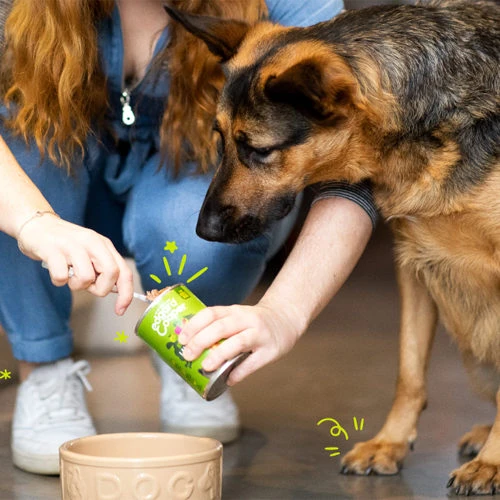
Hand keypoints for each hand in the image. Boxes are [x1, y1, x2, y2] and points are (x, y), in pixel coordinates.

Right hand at [17, 213, 133, 314]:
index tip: (120, 310)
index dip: (126, 294)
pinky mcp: (52, 249)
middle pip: (111, 273)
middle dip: (101, 289)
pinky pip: (61, 276)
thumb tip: (116, 290)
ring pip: (86, 277)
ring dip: (77, 285)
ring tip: (69, 275)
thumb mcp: (91, 252)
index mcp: (104, 245)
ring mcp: (72, 245)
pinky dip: (59, 281)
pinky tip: (56, 271)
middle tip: (88, 286)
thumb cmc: (66, 244)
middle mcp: (92, 242)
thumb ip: (104, 268)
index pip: (124, 271)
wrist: (38, 225)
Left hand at [178, 301, 301, 384]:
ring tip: (205, 367)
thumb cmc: (253, 322)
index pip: (211, 313)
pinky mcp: (271, 351)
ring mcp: (260, 335)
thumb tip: (188, 348)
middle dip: (201, 341)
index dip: (194, 325)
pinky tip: (228, 380)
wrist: (285, 319)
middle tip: (187, 355)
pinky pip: (252, 363)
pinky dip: (238, 373)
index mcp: (234, 311)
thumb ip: (217, 328)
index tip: (181, 338)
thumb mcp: (236, 317)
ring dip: (219, 355)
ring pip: (238, 343)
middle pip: (221, 327)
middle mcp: (247, 320)